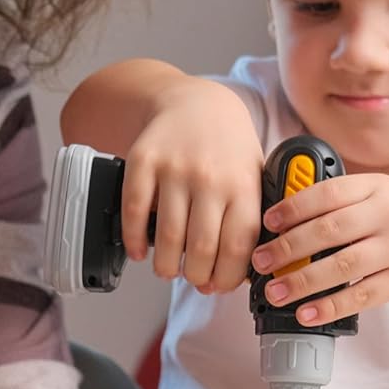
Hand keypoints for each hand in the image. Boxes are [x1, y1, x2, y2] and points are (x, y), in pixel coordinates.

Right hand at [118, 79, 262, 291]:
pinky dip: (134, 239)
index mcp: (242, 184)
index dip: (226, 277)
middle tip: (193, 280)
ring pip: (168, 236)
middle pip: (201, 248)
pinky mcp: (144, 161)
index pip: (238, 246)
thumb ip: (253, 216)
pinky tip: (139, 250)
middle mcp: (210, 177)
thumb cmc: (226, 146)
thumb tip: (247, 269)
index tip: (218, 287)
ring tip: (168, 269)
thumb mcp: (254, 174)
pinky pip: (135, 211)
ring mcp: (175, 169)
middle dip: (196, 277)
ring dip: (166, 265)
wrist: (194, 101)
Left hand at [252, 174, 388, 323]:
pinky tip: (308, 314)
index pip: (327, 192)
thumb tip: (290, 223)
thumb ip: (349, 204)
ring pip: (341, 265)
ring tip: (276, 292)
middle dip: (287, 247)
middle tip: (260, 261)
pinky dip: (330, 307)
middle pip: (328, 229)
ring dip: (302, 281)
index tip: (267, 222)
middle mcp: (388, 214)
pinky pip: (361, 295)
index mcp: (378, 188)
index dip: (292, 207)